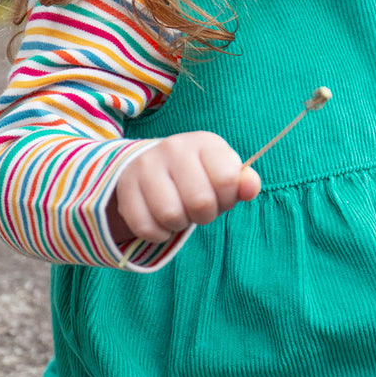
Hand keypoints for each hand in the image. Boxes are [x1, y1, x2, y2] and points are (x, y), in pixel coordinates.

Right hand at [106, 131, 260, 243]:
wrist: (153, 166)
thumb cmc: (199, 176)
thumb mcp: (223, 175)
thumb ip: (242, 183)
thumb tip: (251, 187)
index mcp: (205, 142)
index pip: (227, 179)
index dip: (228, 198)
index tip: (221, 195)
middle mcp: (174, 148)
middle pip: (200, 202)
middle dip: (204, 215)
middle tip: (199, 209)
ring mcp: (145, 165)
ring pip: (170, 215)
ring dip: (179, 225)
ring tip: (180, 213)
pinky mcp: (124, 186)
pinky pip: (145, 227)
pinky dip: (158, 234)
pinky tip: (161, 221)